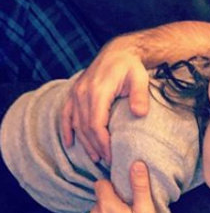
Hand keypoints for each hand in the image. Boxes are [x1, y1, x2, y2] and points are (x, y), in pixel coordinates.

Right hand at [61, 37, 150, 163]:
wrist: (119, 51)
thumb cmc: (131, 66)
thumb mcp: (140, 78)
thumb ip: (140, 96)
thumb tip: (140, 114)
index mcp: (98, 91)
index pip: (96, 124)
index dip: (102, 142)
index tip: (111, 156)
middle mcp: (83, 93)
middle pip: (85, 127)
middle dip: (96, 146)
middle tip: (107, 161)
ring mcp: (77, 92)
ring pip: (76, 122)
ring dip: (84, 142)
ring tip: (95, 157)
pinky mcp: (75, 92)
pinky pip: (66, 113)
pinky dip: (66, 129)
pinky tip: (69, 143)